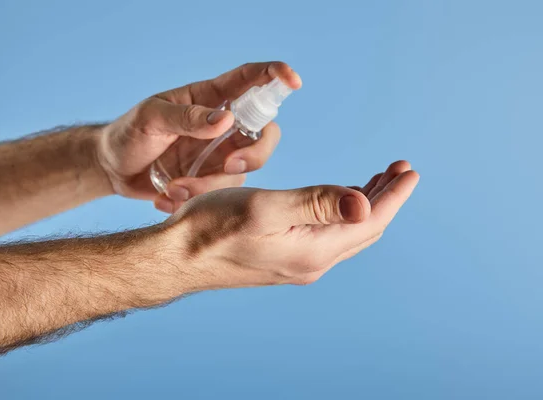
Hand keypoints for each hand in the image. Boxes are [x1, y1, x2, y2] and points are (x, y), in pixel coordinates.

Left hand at [96, 62, 301, 212]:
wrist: (113, 169)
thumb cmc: (130, 133)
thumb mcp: (151, 118)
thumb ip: (187, 117)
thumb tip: (227, 120)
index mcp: (209, 99)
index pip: (249, 80)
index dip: (274, 75)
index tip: (293, 80)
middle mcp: (223, 127)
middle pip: (264, 134)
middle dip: (257, 153)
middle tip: (231, 166)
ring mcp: (220, 155)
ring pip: (244, 171)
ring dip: (211, 185)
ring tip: (173, 189)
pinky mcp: (212, 181)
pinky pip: (222, 195)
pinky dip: (195, 199)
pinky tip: (166, 198)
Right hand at [163, 161, 418, 289]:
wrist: (177, 257)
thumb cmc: (211, 228)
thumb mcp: (265, 208)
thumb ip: (316, 203)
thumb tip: (366, 206)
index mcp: (313, 250)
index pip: (370, 221)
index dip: (394, 195)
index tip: (410, 171)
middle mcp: (312, 262)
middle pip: (364, 229)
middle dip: (385, 197)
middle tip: (398, 169)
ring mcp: (298, 263)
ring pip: (346, 233)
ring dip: (365, 205)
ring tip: (377, 180)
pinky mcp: (284, 259)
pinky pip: (328, 236)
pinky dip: (342, 214)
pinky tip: (339, 200)